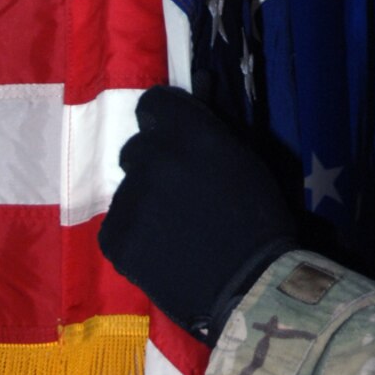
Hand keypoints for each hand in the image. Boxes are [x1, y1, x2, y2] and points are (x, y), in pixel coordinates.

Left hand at [99, 85, 297, 342]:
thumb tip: (200, 89)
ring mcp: (128, 199)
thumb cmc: (260, 219)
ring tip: (174, 230)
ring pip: (129, 190)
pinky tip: (161, 251)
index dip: (165, 120)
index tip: (177, 138)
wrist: (248, 285)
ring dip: (146, 202)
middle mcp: (152, 158)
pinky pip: (118, 225)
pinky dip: (135, 234)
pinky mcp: (114, 237)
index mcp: (189, 134)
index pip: (152, 103)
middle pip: (136, 149)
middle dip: (155, 164)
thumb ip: (212, 130)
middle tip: (179, 191)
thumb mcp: (245, 161)